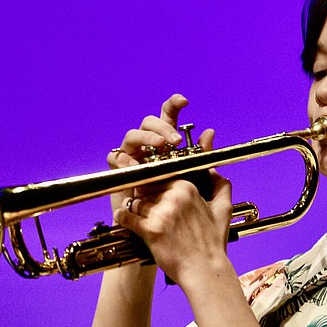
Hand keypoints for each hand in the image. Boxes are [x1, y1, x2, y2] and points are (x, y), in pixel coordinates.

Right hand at [107, 93, 216, 208]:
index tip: (184, 101)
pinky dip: (125, 159)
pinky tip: (135, 164)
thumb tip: (210, 133)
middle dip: (163, 127)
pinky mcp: (120, 170)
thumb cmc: (176, 198)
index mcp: (166, 141)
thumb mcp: (194, 175)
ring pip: (132, 135)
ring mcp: (132, 155)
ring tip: (159, 146)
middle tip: (176, 140)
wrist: (161, 224)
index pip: (167, 116)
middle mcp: (148, 145)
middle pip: (149, 122)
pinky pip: (116, 157)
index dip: (173, 105)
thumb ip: (201, 153)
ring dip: (147, 138)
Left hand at [110, 95, 234, 284]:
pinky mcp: (150, 229)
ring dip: (133, 208)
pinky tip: (124, 220)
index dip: (154, 184)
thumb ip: (221, 186)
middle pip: (145, 187)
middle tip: (143, 205)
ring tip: (136, 215)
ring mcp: (161, 213)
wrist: (205, 271)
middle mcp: (174, 197)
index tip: (151, 191)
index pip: (160, 176)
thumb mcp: (223, 210)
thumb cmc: (213, 244)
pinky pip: (126, 216)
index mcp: (188, 188)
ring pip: (135, 201)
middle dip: (143, 196)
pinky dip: (122, 218)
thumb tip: (214, 171)